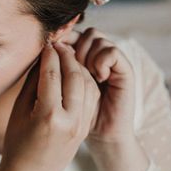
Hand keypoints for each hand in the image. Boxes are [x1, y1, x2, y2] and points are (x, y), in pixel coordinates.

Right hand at [0, 41, 100, 170]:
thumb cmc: (17, 143)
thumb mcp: (20, 110)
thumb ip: (33, 82)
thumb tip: (43, 56)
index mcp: (48, 117)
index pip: (52, 75)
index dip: (49, 55)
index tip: (47, 42)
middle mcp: (69, 121)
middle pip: (75, 77)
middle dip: (68, 56)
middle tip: (59, 44)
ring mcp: (81, 126)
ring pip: (88, 85)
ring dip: (79, 67)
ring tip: (67, 56)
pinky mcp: (86, 128)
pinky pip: (91, 98)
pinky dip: (85, 81)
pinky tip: (75, 74)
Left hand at [60, 27, 136, 147]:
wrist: (103, 137)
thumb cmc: (77, 117)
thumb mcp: (60, 92)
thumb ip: (54, 71)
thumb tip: (44, 47)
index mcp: (86, 60)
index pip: (75, 35)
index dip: (64, 36)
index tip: (50, 45)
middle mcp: (101, 58)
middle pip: (87, 33)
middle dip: (75, 43)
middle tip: (68, 59)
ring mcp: (114, 63)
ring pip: (98, 39)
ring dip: (87, 51)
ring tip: (83, 70)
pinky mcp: (126, 71)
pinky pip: (113, 52)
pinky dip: (101, 60)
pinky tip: (97, 75)